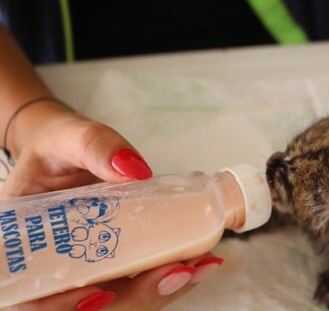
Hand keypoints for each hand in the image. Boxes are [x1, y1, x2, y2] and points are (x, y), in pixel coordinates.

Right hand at [2, 102, 222, 309]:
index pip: (33, 298)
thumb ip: (95, 146)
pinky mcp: (118, 262)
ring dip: (163, 289)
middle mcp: (57, 267)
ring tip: (199, 265)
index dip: (64, 306)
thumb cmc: (56, 149)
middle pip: (91, 305)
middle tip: (178, 272)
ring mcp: (91, 269)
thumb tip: (133, 168)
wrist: (67, 153)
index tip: (103, 293)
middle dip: (138, 297)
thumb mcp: (67, 139)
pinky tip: (199, 260)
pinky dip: (171, 274)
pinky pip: (142, 279)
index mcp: (25, 248)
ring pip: (124, 299)